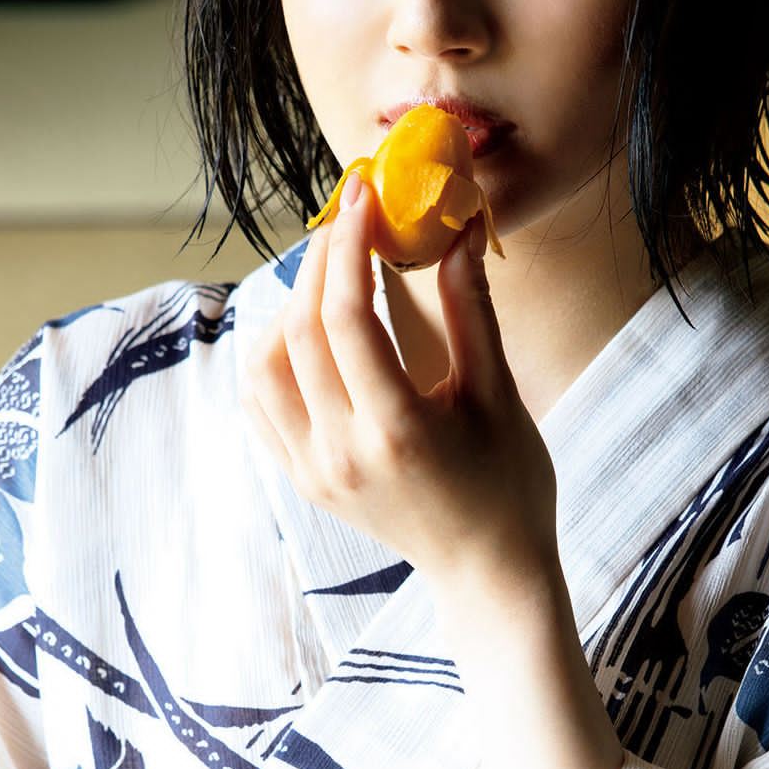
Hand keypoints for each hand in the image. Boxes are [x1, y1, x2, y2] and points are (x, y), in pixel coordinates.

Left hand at [241, 174, 560, 591]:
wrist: (486, 572)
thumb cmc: (508, 485)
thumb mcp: (497, 394)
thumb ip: (471, 308)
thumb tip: (458, 227)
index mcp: (397, 430)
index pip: (347, 317)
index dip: (350, 245)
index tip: (364, 196)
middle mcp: (341, 452)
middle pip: (299, 332)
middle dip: (320, 261)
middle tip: (347, 219)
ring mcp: (312, 471)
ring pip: (264, 366)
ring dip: (288, 310)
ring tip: (330, 281)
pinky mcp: (301, 481)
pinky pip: (260, 406)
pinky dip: (271, 359)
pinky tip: (306, 334)